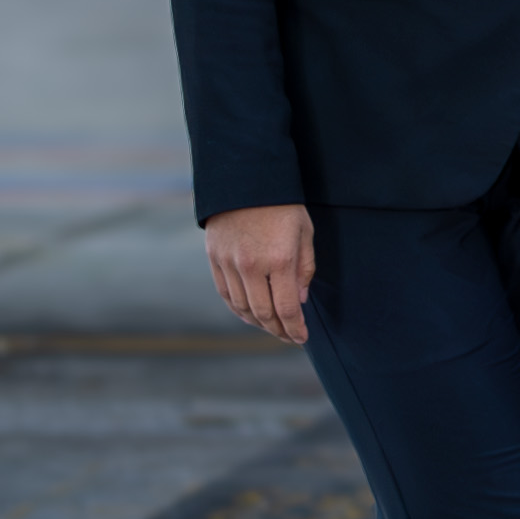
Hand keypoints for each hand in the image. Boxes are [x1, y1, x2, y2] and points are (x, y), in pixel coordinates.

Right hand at [204, 203, 315, 343]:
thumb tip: (299, 301)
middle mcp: (252, 266)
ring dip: (259, 323)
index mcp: (280, 259)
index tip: (302, 338)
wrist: (245, 180)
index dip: (295, 329)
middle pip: (264, 313)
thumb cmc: (283, 206)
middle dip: (278, 331)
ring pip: (242, 308)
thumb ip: (304, 269)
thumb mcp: (305, 233)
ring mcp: (229, 263)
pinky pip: (226, 295)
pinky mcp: (214, 259)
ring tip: (273, 328)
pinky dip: (238, 310)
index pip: (286, 308)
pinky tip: (250, 316)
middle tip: (289, 337)